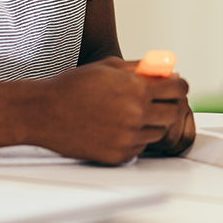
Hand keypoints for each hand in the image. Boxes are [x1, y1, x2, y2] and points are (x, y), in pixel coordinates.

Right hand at [30, 57, 194, 163]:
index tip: (172, 87)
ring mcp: (127, 137)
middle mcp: (136, 115)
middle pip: (174, 113)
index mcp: (138, 89)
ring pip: (158, 132)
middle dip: (167, 105)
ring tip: (128, 114)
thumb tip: (167, 71)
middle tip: (153, 101)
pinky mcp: (118, 155)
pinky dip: (134, 139)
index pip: (179, 90)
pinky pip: (140, 147)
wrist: (43, 112)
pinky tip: (116, 128)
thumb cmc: (74, 85)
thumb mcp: (110, 66)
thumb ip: (143, 68)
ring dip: (151, 123)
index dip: (177, 86)